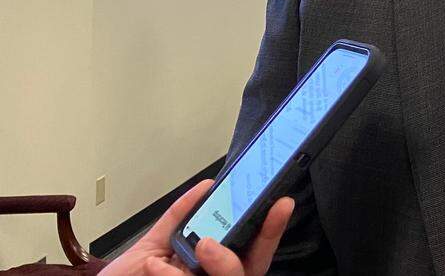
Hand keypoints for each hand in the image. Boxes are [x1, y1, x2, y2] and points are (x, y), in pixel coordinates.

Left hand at [103, 180, 293, 275]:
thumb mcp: (152, 247)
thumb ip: (179, 219)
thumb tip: (206, 187)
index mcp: (212, 265)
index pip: (253, 246)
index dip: (272, 225)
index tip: (281, 202)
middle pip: (254, 265)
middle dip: (260, 243)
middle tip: (234, 230)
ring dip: (222, 262)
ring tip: (202, 246)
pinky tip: (157, 268)